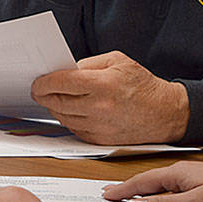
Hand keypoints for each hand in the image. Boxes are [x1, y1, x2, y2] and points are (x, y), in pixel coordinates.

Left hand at [31, 51, 188, 144]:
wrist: (166, 113)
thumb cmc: (142, 84)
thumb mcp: (118, 61)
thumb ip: (88, 64)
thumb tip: (62, 71)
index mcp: (103, 85)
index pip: (60, 83)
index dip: (43, 82)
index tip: (37, 82)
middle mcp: (99, 108)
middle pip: (56, 102)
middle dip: (44, 95)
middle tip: (39, 89)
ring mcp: (98, 127)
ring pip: (62, 117)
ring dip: (54, 107)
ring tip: (55, 98)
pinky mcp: (99, 140)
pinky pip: (73, 128)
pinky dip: (68, 119)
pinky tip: (71, 110)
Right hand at [102, 161, 202, 201]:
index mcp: (178, 173)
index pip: (142, 182)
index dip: (122, 190)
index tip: (106, 195)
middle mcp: (184, 171)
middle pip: (149, 180)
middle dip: (129, 187)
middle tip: (109, 192)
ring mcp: (195, 177)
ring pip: (161, 184)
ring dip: (143, 191)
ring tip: (128, 196)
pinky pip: (172, 188)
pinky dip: (158, 193)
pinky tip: (158, 198)